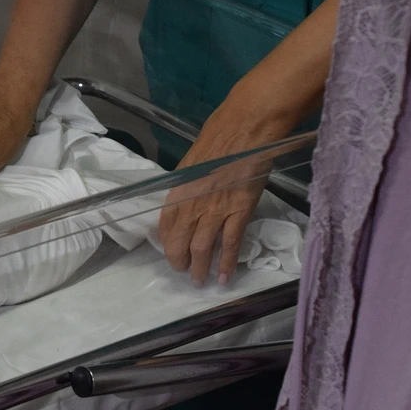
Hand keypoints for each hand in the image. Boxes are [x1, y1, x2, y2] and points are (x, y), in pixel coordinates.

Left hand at [157, 95, 285, 286]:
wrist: (245, 129)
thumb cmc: (218, 138)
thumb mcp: (191, 162)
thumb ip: (187, 185)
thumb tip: (187, 198)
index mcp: (177, 191)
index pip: (165, 226)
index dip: (167, 243)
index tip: (171, 252)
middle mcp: (192, 205)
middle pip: (179, 244)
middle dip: (179, 262)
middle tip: (184, 271)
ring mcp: (215, 211)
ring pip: (202, 249)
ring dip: (200, 269)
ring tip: (200, 280)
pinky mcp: (239, 212)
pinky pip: (230, 244)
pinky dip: (227, 263)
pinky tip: (225, 276)